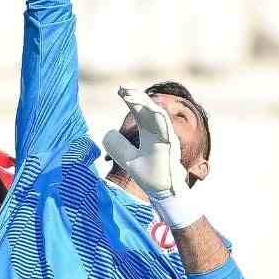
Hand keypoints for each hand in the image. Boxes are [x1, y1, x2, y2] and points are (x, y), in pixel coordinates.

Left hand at [103, 88, 186, 202]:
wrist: (162, 191)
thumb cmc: (149, 176)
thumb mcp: (127, 159)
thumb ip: (117, 146)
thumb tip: (108, 133)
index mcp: (150, 132)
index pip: (140, 111)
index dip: (131, 100)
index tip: (119, 91)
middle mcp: (159, 131)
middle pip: (148, 107)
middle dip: (136, 95)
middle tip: (122, 87)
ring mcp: (166, 135)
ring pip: (156, 111)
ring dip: (143, 101)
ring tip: (128, 94)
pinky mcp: (170, 142)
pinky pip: (165, 123)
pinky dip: (155, 112)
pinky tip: (145, 104)